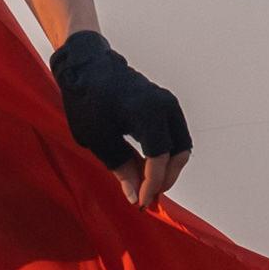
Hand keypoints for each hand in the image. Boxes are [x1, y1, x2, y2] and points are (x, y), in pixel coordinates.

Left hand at [51, 30, 191, 210]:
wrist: (87, 66)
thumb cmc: (88, 99)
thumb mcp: (98, 139)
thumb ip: (120, 166)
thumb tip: (134, 194)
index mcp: (147, 111)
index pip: (159, 157)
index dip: (152, 184)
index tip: (141, 202)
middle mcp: (165, 105)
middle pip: (178, 154)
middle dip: (163, 180)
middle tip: (144, 198)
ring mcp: (169, 104)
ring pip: (181, 147)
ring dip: (167, 170)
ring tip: (146, 187)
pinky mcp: (167, 106)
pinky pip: (175, 137)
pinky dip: (166, 156)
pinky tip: (148, 170)